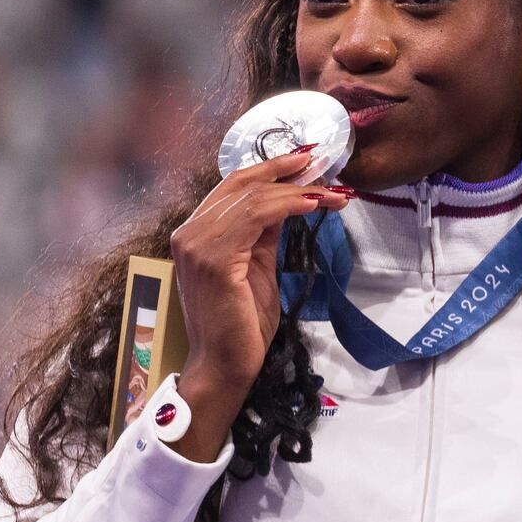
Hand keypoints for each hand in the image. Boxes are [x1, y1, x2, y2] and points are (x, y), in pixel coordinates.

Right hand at [168, 149, 354, 460]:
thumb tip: (284, 201)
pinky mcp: (213, 259)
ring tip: (333, 193)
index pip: (233, 186)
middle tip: (323, 161)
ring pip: (252, 197)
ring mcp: (196, 244)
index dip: (269, 167)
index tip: (306, 158)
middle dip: (287, 170)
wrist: (225, 363)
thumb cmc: (241, 322)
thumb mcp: (256, 265)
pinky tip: (315, 205)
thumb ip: (263, 233)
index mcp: (196, 233)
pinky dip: (288, 206)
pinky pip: (255, 217)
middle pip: (241, 183)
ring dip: (299, 190)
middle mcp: (189, 233)